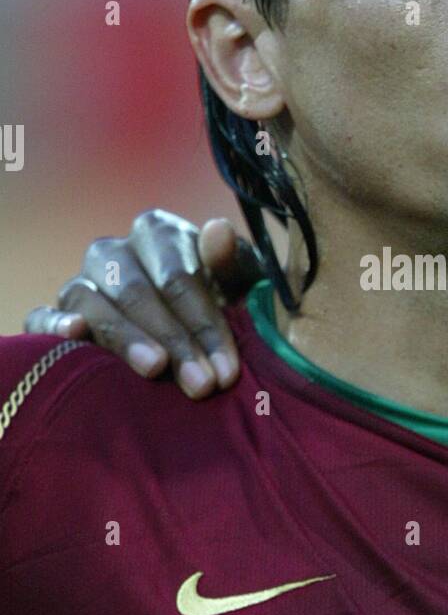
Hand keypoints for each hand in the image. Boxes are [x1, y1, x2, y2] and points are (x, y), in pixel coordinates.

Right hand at [24, 211, 264, 397]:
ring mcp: (82, 281)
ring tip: (155, 368)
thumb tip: (218, 230)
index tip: (226, 369)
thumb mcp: (238, 285)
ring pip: (91, 301)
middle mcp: (114, 252)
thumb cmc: (221, 302)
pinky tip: (76, 336)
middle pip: (135, 290)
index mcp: (158, 233)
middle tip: (200, 384)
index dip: (204, 323)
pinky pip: (42, 315)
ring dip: (124, 337)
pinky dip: (54, 325)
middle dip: (173, 340)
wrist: (189, 331)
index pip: (177, 276)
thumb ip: (231, 262)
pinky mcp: (58, 312)